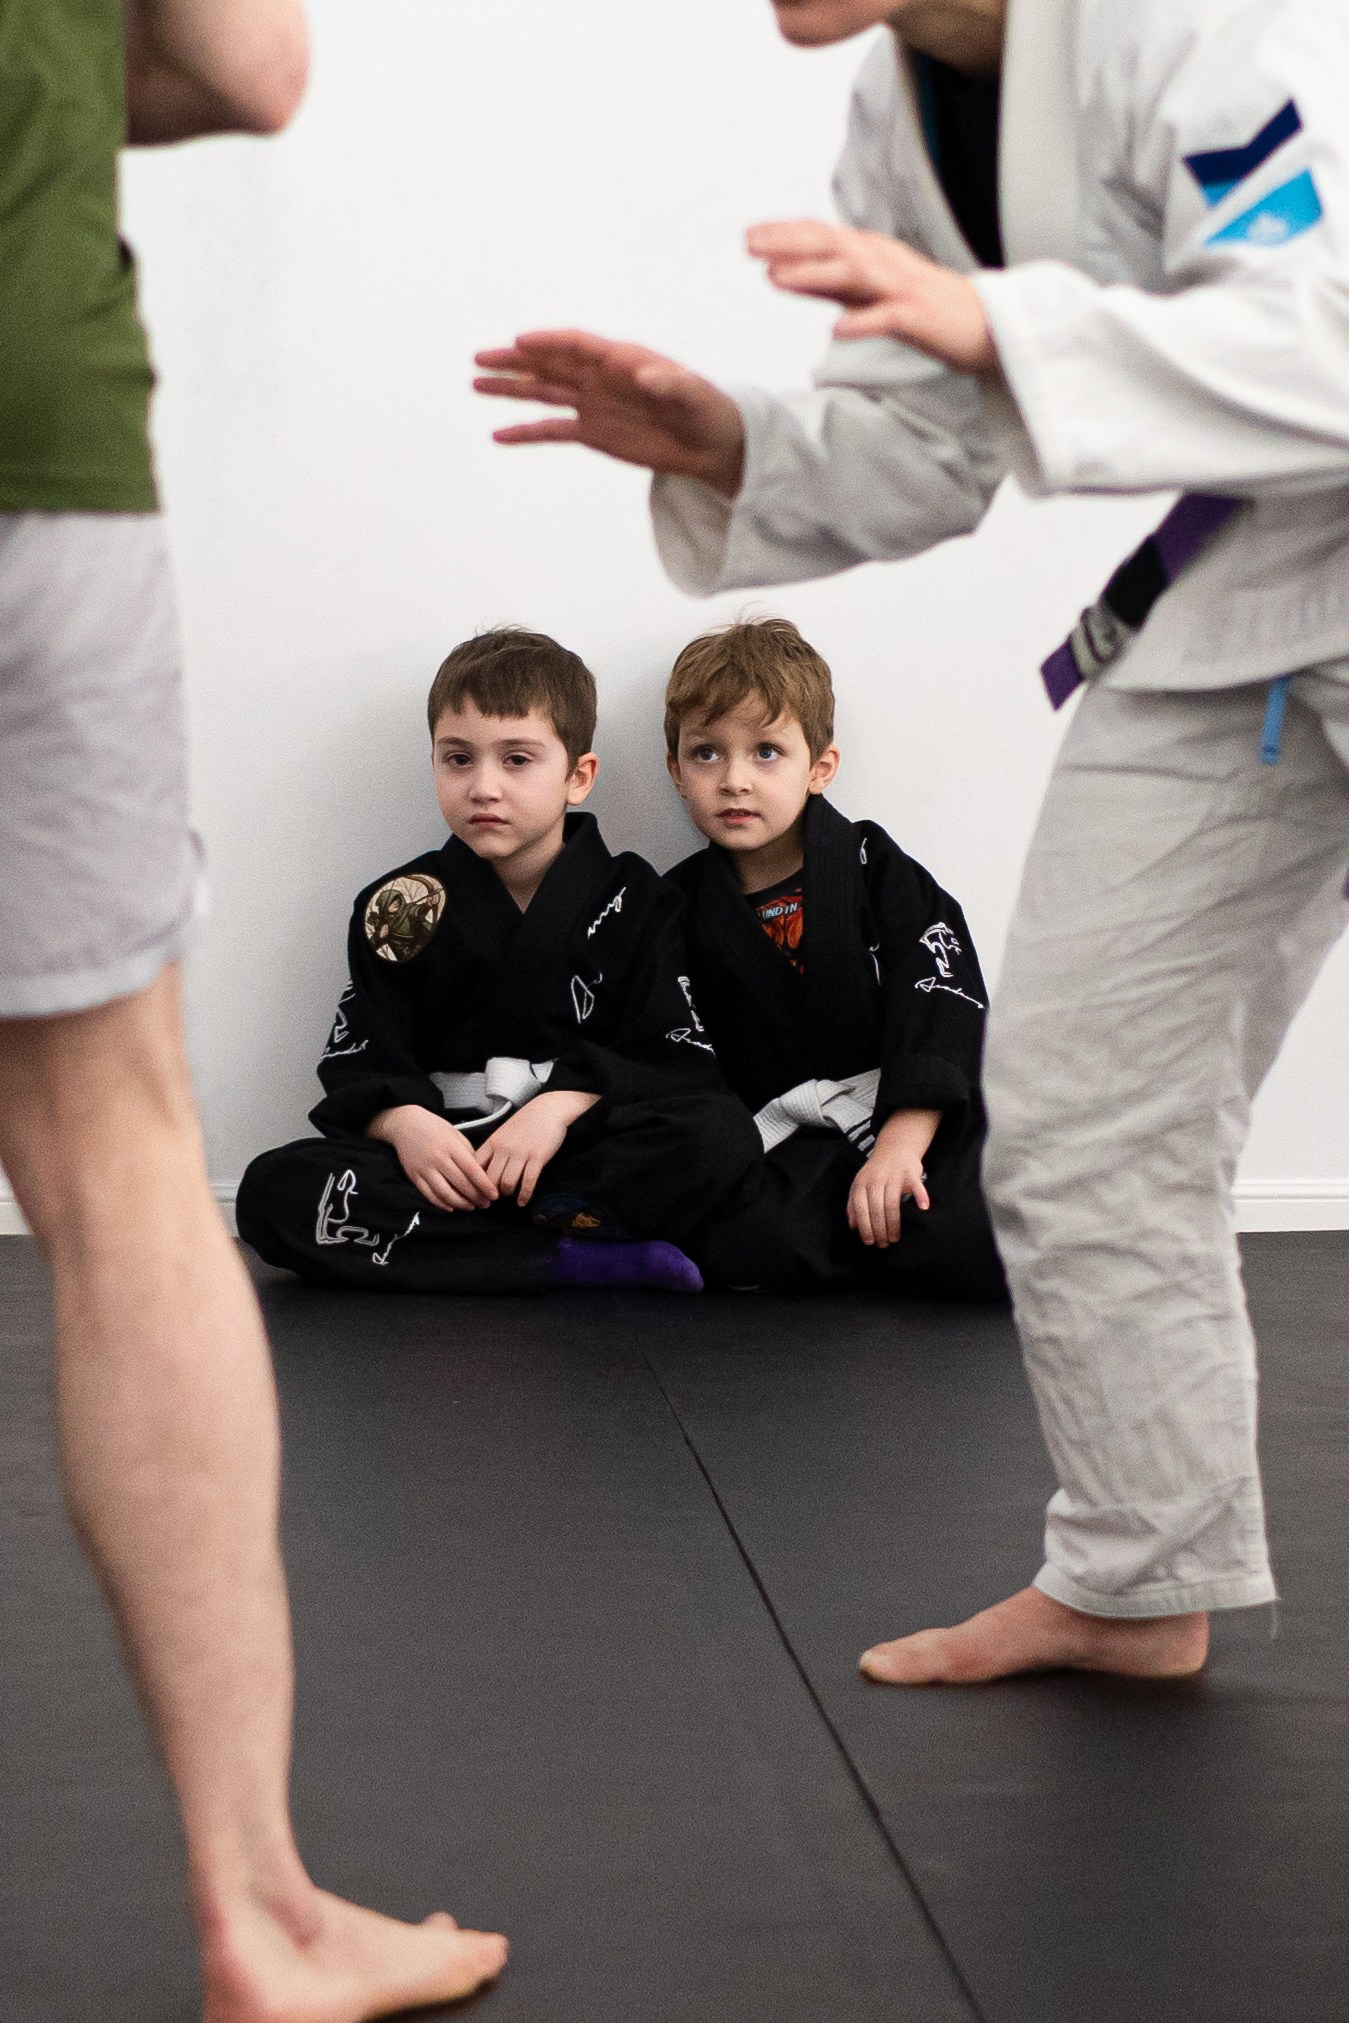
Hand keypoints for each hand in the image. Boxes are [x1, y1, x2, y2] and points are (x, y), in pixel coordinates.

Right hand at [367, 1105, 497, 1212]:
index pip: (472, 1170)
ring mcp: (424, 1169)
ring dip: (460, 1204)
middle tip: (486, 1204)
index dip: (484, 1185)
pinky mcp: (414, 1177)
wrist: (405, 1125)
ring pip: (445, 1193)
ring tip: (471, 1207)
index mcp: (451, 1147)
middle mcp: (438, 1159)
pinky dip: (442, 1204)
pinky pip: (429, 1195)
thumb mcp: (455, 1134)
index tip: (494, 1195)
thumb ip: (468, 1152)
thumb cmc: (435, 1128)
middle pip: (460, 1184)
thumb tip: (481, 1173)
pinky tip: (452, 1207)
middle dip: (476, 1197)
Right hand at [473, 331, 746, 497]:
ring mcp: (592, 404)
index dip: (549, 342)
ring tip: (476, 385)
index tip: (521, 343)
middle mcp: (600, 377)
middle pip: (549, 364)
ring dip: (511, 389)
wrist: (710, 443)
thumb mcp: (693, 395)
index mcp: (622, 359)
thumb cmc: (706, 409)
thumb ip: (669, 383)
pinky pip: (552, 430)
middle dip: (515, 361)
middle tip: (480, 359)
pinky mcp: (591, 432)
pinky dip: (526, 432)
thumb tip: (645, 374)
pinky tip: (498, 435)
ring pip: (543, 392)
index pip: (578, 344)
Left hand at [479, 1090, 600, 1207]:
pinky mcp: (537, 1158)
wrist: (548, 1110)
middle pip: (490, 1179)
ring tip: (510, 1196)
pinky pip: (528, 1182)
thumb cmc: (526, 1122)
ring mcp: (520, 1153)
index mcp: (493, 1142)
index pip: (476, 1167)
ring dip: (507, 1194)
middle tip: (494, 1199)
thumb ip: (493, 1149)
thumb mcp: (504, 1132)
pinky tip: (523, 1201)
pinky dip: (524, 1195)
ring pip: (507, 1183)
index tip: (478, 1191)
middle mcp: (504, 1149)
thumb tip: (484, 1169)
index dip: (475, 1182)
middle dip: (491, 1192)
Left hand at [746, 220, 997, 376]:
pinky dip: (862, 323)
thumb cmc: (927, 312)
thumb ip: (827, 284)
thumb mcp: (868, 293)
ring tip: (776, 278)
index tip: (749, 236)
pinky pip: (888, 319)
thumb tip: (778, 274)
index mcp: (875, 255)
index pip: (824, 237)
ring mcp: (904, 288)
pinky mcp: (921, 318)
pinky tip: (836, 331)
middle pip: (832, 246)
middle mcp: (886, 263)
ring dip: (813, 274)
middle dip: (789, 243)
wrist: (990, 327)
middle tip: (749, 244)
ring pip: (854, 274)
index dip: (786, 234)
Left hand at [847, 1107, 940, 1247]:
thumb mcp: (860, 1184)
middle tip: (883, 1244)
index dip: (864, 1226)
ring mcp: (893, 1175)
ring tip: (895, 1238)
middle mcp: (876, 1179)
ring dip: (893, 1223)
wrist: (895, 1147)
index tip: (869, 1241)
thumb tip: (852, 1226)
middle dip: (879, 1229)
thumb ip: (853, 1204)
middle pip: (876, 1208)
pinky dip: (920, 1196)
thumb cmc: (876, 1171)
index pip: (860, 1208)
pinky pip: (916, 1185)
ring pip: (892, 1202)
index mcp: (861, 1182)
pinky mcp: (910, 1172)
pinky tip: (923, 1209)